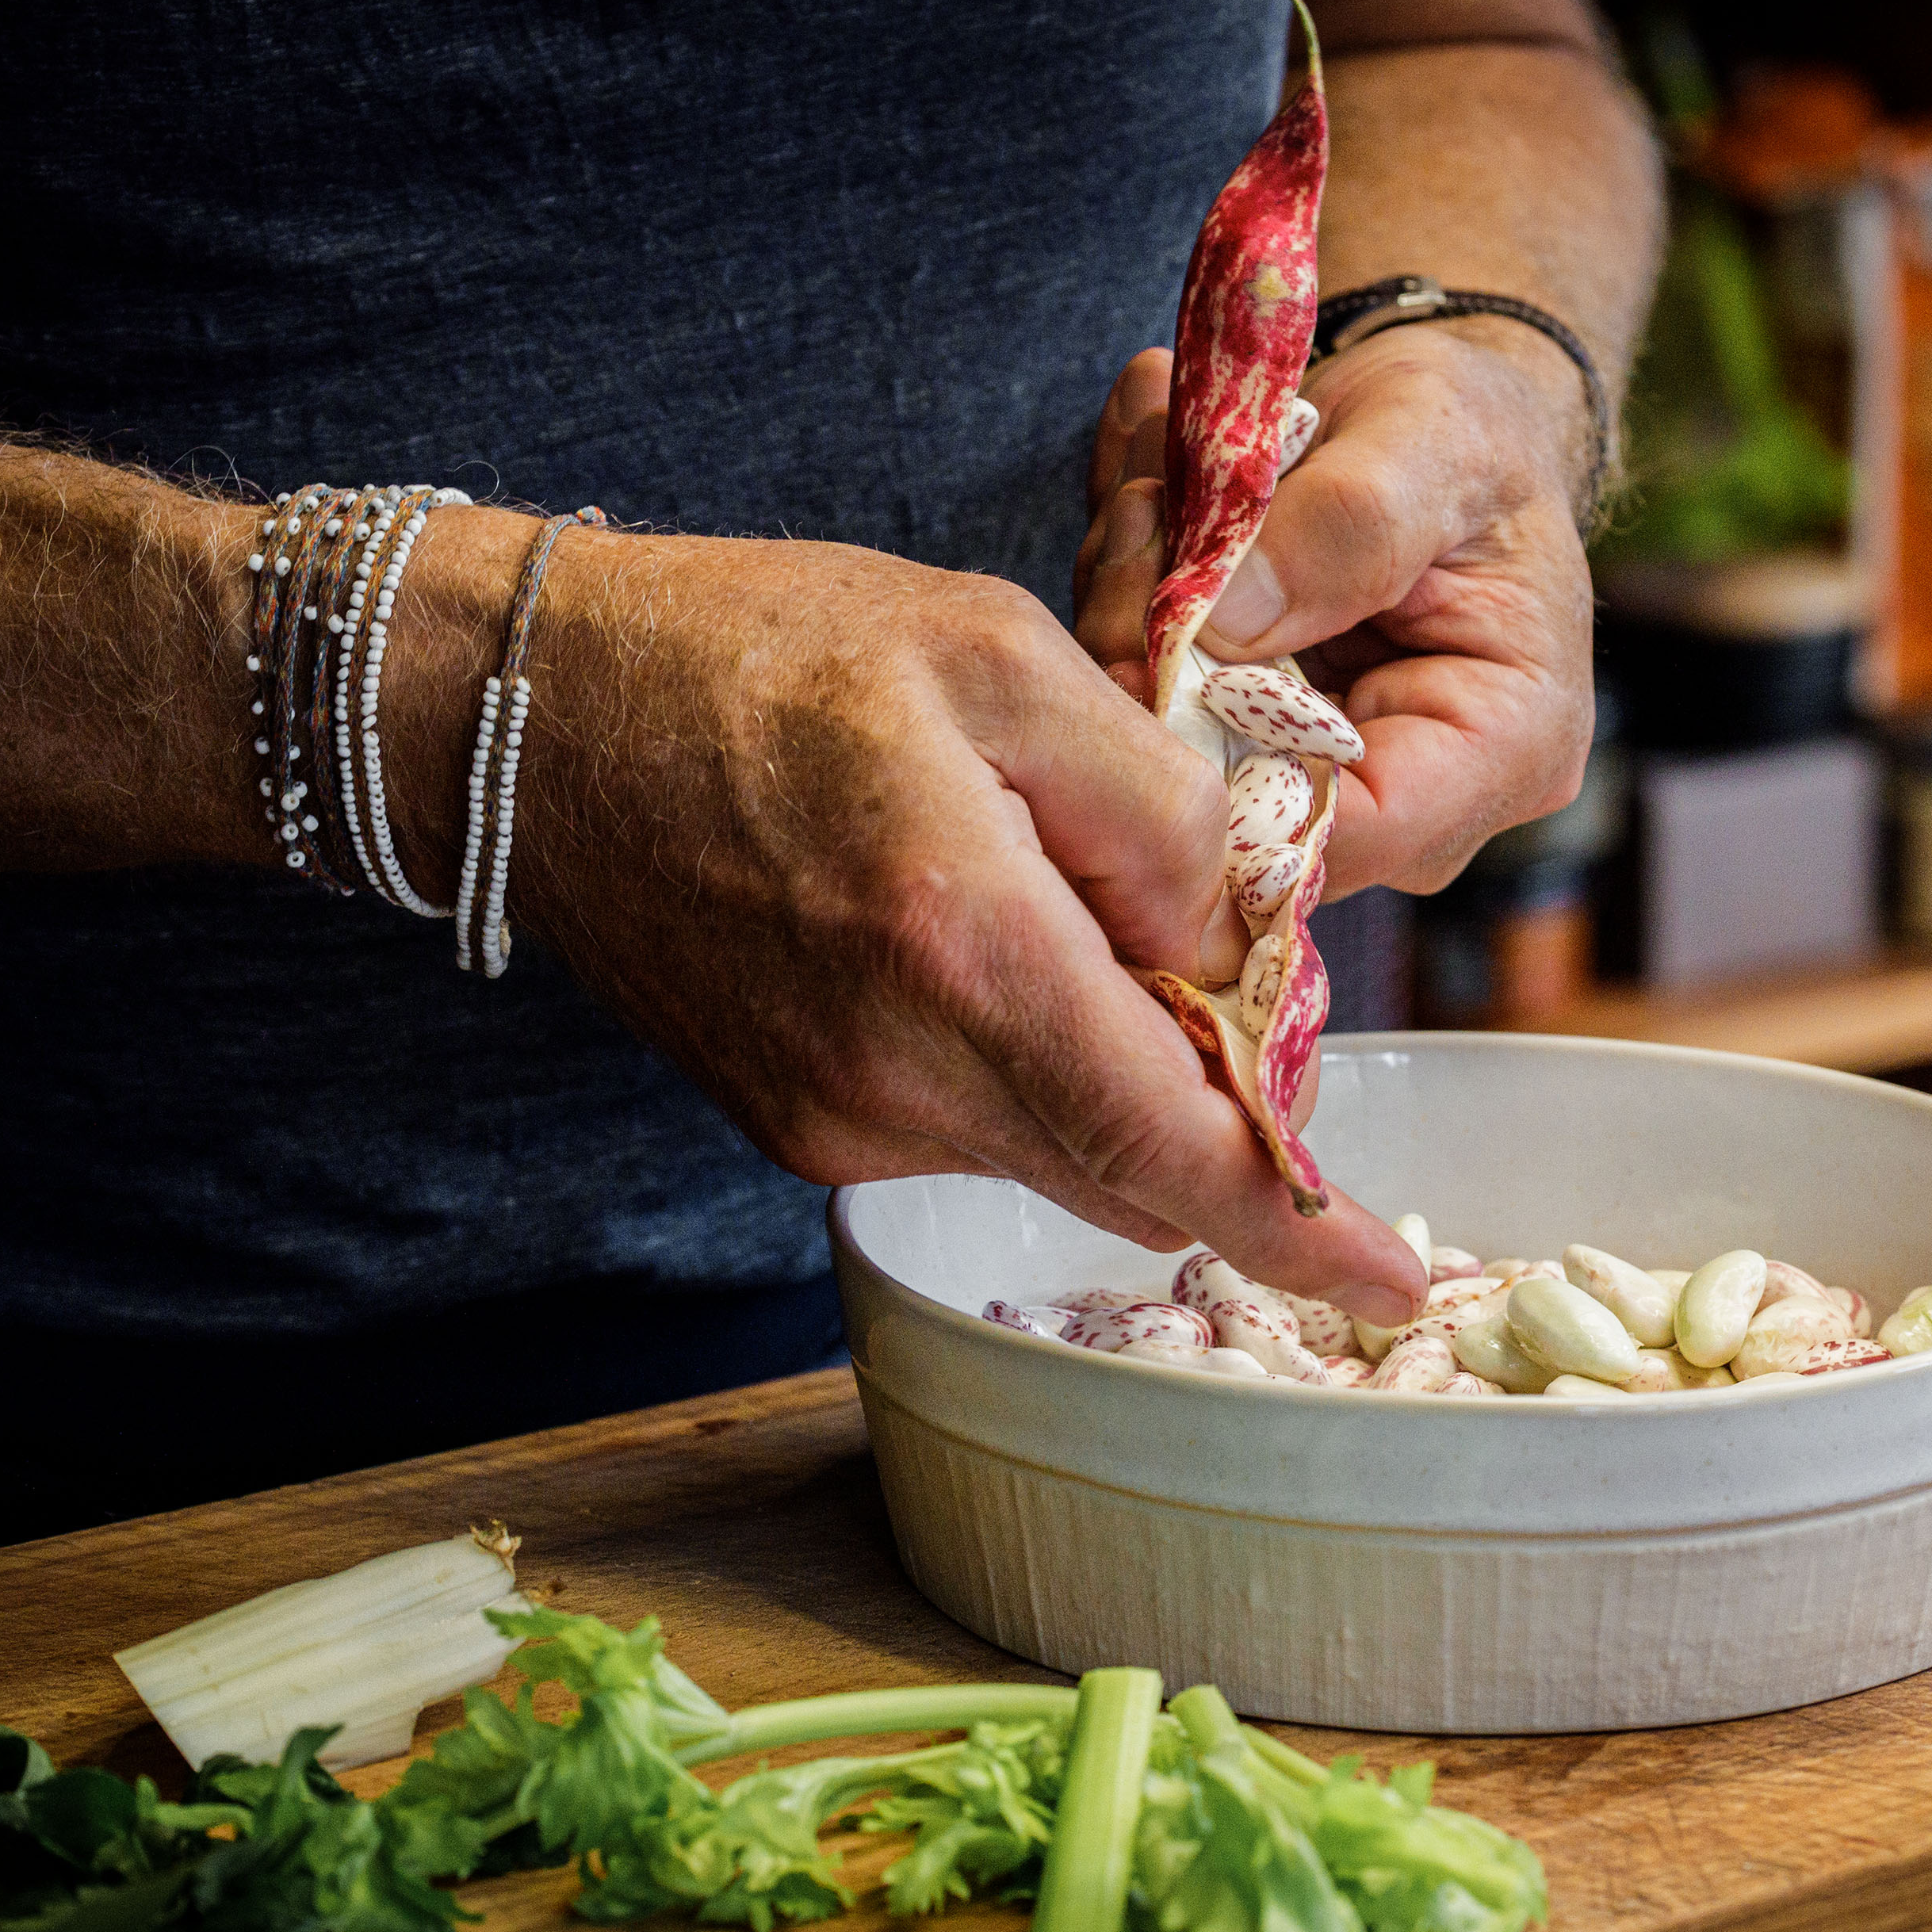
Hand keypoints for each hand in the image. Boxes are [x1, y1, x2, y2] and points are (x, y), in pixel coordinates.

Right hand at [381, 515, 1427, 1322]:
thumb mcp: (999, 651)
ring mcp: (836, 1120)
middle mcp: (896, 1076)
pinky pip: (969, 1126)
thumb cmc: (764, 655)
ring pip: (1054, 1145)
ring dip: (1107, 1066)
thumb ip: (1153, 807)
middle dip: (1213, 1103)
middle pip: (1130, 1161)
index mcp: (963, 947)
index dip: (1300, 1224)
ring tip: (1053, 902)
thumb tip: (1230, 948)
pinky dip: (1022, 1063)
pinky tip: (973, 938)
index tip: (1394, 1279)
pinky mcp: (799, 1126)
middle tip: (1217, 971)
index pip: (1173, 1145)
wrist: (536, 720)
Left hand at [1074, 321, 1596, 895]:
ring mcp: (1330, 780)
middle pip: (1241, 807)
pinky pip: (1161, 709)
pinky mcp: (1259, 742)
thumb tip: (1213, 620)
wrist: (1443, 425)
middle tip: (1140, 513)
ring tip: (1153, 487)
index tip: (1138, 644)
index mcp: (1503, 748)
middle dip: (1156, 665)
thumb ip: (1340, 525)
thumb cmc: (1475, 426)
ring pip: (1179, 757)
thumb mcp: (1430, 437)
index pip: (1339, 837)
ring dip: (1132, 620)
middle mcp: (1417, 799)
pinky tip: (1151, 504)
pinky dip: (1135, 607)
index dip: (1216, 776)